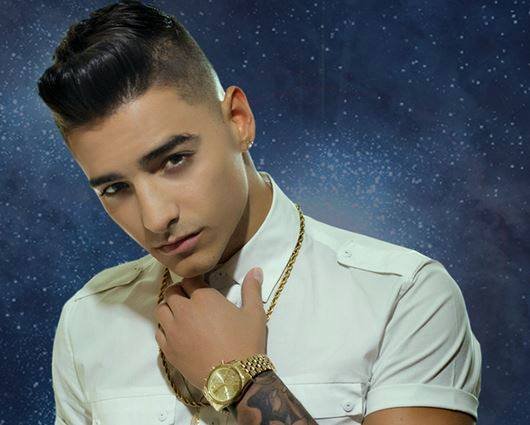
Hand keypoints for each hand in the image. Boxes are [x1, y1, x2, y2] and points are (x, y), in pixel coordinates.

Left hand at [154, 267, 266, 389]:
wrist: (235, 378)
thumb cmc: (246, 342)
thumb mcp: (254, 314)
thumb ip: (252, 289)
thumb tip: (256, 269)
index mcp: (204, 298)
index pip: (189, 279)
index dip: (194, 281)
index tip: (200, 286)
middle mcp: (184, 311)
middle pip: (171, 292)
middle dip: (180, 292)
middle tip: (191, 299)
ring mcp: (173, 331)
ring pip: (161, 310)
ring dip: (169, 308)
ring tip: (181, 315)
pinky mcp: (168, 350)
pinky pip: (158, 332)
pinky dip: (165, 328)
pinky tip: (176, 333)